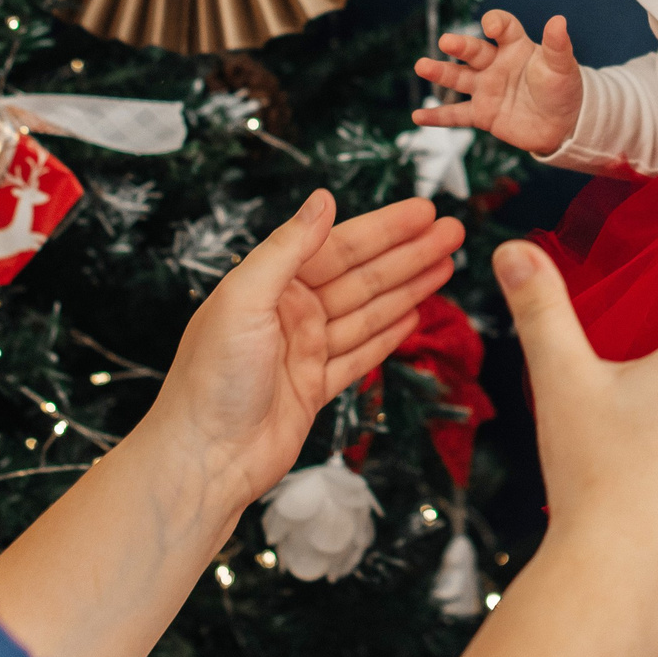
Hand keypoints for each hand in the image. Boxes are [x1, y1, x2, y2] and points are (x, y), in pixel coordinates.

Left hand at [147, 191, 464, 511]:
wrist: (203, 458)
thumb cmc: (211, 379)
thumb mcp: (244, 299)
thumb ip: (286, 247)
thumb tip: (322, 198)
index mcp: (270, 285)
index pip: (340, 246)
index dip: (386, 229)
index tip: (425, 212)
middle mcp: (289, 314)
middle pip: (362, 275)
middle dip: (409, 253)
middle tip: (454, 233)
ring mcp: (304, 351)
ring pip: (368, 311)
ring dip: (408, 287)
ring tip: (446, 265)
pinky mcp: (314, 388)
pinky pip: (361, 352)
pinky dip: (388, 333)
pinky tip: (413, 314)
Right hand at [412, 9, 585, 156]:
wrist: (563, 125)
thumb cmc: (563, 89)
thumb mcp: (562, 67)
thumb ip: (557, 45)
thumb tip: (559, 19)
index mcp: (515, 47)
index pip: (503, 28)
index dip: (496, 23)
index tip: (491, 27)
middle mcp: (496, 64)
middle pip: (474, 51)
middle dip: (460, 46)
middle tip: (446, 42)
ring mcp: (486, 89)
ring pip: (458, 78)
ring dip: (440, 72)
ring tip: (422, 66)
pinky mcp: (482, 114)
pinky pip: (456, 115)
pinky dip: (438, 117)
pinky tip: (418, 117)